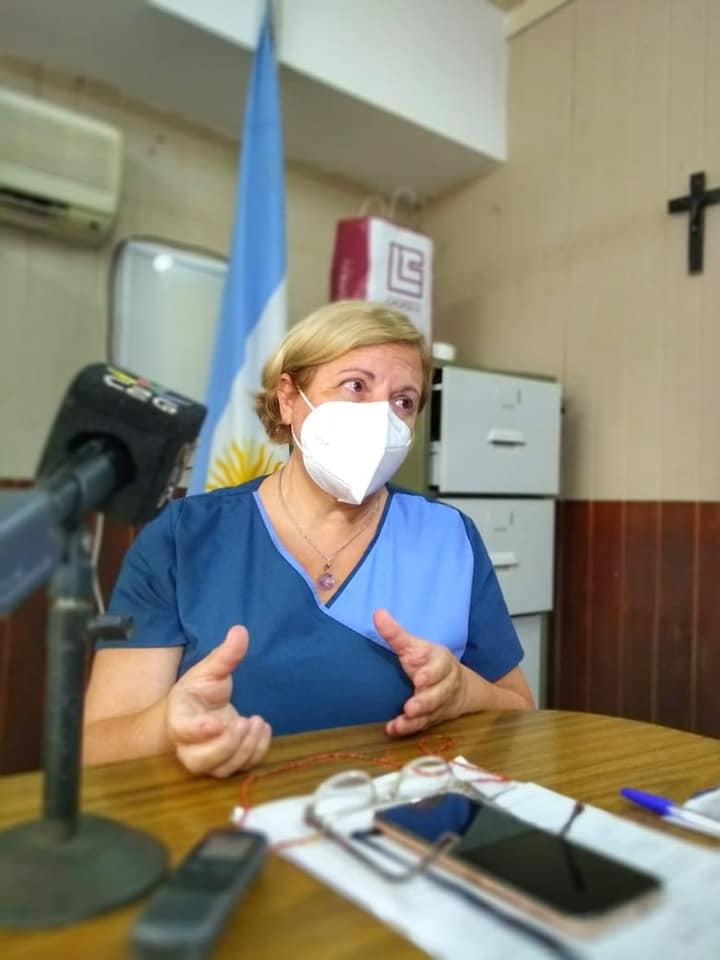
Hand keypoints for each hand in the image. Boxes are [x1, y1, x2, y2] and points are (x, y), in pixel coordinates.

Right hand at [166, 625, 271, 777]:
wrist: (196, 713)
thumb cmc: (198, 692)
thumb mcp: (208, 670)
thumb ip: (224, 655)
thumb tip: (240, 631)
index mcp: (179, 719)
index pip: (184, 730)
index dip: (200, 730)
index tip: (218, 722)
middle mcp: (189, 746)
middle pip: (201, 760)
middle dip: (226, 745)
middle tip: (243, 722)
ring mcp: (208, 760)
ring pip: (223, 769)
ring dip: (245, 748)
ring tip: (257, 721)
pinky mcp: (226, 765)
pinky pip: (241, 768)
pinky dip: (256, 752)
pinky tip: (262, 729)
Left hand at [374, 608, 469, 736]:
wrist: (456, 688)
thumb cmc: (428, 662)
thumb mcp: (415, 646)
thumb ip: (396, 634)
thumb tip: (377, 613)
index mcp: (442, 663)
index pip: (440, 667)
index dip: (431, 674)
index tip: (419, 678)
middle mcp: (444, 685)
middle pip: (438, 695)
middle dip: (424, 701)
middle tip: (410, 707)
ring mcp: (439, 704)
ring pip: (430, 713)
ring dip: (415, 719)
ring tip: (401, 722)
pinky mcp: (431, 719)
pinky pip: (422, 726)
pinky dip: (408, 728)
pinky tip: (393, 729)